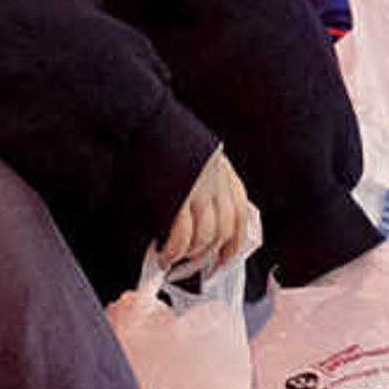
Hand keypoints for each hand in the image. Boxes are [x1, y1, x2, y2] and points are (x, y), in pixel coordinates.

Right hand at [151, 148, 262, 280]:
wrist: (148, 123)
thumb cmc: (169, 140)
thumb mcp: (202, 160)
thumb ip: (210, 186)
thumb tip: (204, 221)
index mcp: (226, 174)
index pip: (240, 218)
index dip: (234, 244)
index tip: (225, 258)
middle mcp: (219, 184)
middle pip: (224, 232)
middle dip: (209, 255)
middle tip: (195, 266)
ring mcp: (200, 192)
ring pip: (205, 238)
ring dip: (191, 255)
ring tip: (176, 259)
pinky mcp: (178, 198)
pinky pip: (182, 236)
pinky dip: (174, 251)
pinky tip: (165, 255)